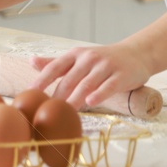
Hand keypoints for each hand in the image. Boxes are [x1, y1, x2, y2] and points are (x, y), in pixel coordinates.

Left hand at [27, 43, 153, 108]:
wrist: (136, 54)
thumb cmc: (103, 60)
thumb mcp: (79, 58)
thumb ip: (57, 62)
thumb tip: (31, 62)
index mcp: (75, 55)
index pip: (55, 67)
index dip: (41, 80)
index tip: (30, 93)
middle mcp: (89, 58)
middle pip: (69, 79)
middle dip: (57, 96)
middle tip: (48, 111)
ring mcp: (105, 66)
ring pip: (87, 84)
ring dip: (75, 99)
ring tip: (65, 112)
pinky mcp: (121, 75)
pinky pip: (108, 86)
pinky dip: (98, 94)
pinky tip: (90, 102)